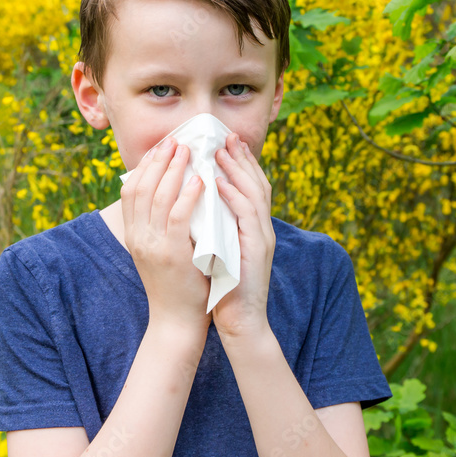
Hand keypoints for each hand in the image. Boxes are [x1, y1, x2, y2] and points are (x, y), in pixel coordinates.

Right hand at [121, 136, 211, 336]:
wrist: (176, 321)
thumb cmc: (173, 284)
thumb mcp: (157, 251)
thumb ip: (158, 225)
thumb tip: (169, 194)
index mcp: (132, 234)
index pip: (131, 189)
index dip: (145, 165)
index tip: (161, 147)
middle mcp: (137, 236)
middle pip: (142, 186)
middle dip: (159, 160)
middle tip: (176, 141)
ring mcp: (152, 245)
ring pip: (158, 196)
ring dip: (173, 169)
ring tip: (188, 151)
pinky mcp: (172, 253)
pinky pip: (177, 216)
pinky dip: (188, 195)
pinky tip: (200, 180)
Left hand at [211, 133, 275, 342]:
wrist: (240, 321)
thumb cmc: (223, 287)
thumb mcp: (218, 249)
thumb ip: (214, 226)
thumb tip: (194, 204)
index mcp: (252, 228)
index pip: (249, 187)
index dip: (240, 163)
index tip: (225, 142)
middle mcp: (261, 228)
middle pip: (256, 183)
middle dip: (241, 158)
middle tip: (226, 136)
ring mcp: (262, 238)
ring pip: (254, 193)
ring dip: (238, 169)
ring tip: (221, 150)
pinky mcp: (257, 250)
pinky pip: (246, 215)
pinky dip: (233, 195)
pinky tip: (217, 182)